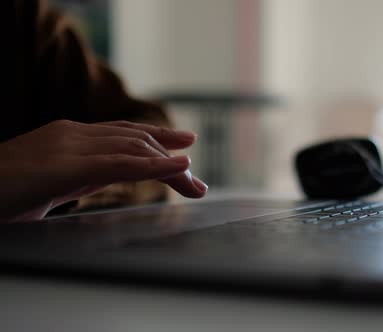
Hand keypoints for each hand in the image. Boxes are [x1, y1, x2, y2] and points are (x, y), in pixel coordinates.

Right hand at [0, 120, 207, 221]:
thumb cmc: (2, 192)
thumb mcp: (49, 182)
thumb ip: (76, 175)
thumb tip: (98, 181)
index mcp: (70, 137)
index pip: (124, 135)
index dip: (156, 142)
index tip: (182, 151)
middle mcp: (75, 134)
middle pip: (136, 140)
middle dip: (170, 157)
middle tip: (196, 180)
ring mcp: (71, 146)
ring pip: (136, 150)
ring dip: (171, 167)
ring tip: (195, 183)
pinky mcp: (68, 167)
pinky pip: (123, 164)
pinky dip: (156, 166)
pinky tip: (179, 169)